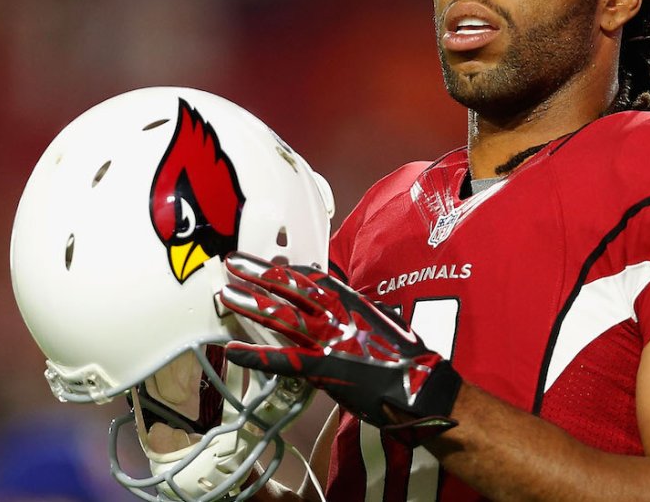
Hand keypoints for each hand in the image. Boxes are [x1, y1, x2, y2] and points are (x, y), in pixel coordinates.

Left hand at [220, 252, 461, 445]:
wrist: (422, 387)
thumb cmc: (409, 359)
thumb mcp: (383, 325)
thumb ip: (361, 315)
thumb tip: (352, 310)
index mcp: (353, 302)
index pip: (314, 278)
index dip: (287, 270)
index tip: (269, 263)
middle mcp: (338, 315)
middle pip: (292, 288)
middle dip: (260, 273)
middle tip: (234, 262)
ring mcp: (328, 340)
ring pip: (282, 316)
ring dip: (251, 304)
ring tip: (227, 294)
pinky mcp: (322, 368)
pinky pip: (282, 359)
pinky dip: (256, 354)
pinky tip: (233, 349)